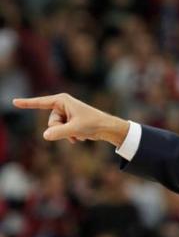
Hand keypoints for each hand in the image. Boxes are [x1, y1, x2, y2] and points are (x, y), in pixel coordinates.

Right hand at [12, 93, 129, 146]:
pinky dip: (70, 135)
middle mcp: (62, 104)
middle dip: (60, 129)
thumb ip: (59, 132)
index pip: (41, 102)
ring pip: (55, 128)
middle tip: (75, 130)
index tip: (14, 102)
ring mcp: (65, 113)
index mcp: (62, 100)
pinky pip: (61, 131)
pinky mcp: (69, 120)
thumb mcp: (75, 129)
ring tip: (80, 133)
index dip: (27, 103)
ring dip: (66, 134)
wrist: (107, 128)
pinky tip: (81, 135)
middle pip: (50, 121)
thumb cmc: (93, 124)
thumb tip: (45, 136)